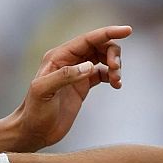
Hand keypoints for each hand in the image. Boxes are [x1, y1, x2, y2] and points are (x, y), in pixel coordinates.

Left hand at [4, 25, 129, 150]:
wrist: (35, 131)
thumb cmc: (35, 111)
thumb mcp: (43, 91)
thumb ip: (65, 76)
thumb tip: (90, 66)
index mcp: (58, 56)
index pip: (88, 39)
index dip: (108, 33)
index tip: (128, 31)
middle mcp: (68, 61)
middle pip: (98, 46)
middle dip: (112, 53)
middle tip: (115, 69)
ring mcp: (77, 73)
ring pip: (102, 58)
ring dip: (114, 65)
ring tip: (116, 80)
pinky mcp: (82, 85)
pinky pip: (103, 73)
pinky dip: (113, 76)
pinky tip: (116, 85)